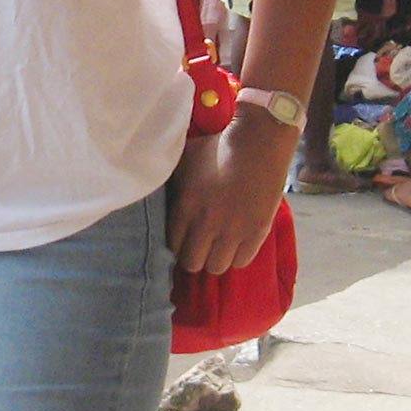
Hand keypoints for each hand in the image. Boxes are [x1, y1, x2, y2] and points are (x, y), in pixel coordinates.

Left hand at [167, 115, 296, 274]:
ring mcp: (234, 231)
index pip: (172, 246)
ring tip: (216, 248)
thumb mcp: (183, 160)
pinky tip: (234, 244)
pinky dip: (236, 256)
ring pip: (216, 267)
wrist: (257, 143)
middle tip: (197, 248)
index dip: (175, 246)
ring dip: (214, 259)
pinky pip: (241, 261)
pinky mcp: (257, 232)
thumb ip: (170, 181)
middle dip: (191, 257)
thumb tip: (153, 189)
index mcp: (186, 207)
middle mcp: (208, 224)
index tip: (180, 241)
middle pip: (192, 263)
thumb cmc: (216, 148)